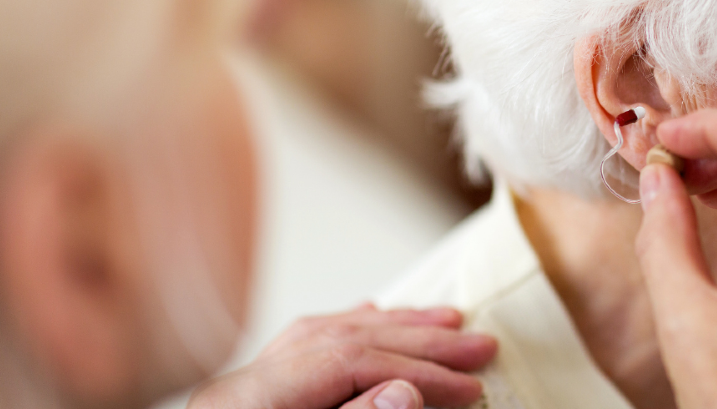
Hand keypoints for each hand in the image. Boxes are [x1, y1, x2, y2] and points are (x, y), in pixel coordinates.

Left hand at [188, 303, 496, 408]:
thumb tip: (406, 389)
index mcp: (247, 407)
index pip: (345, 365)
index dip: (416, 371)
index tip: (470, 388)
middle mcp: (238, 391)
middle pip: (339, 344)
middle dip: (417, 342)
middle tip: (478, 346)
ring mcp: (238, 395)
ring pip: (321, 337)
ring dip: (391, 328)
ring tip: (445, 320)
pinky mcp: (246, 404)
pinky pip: (299, 348)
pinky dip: (346, 330)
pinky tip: (373, 316)